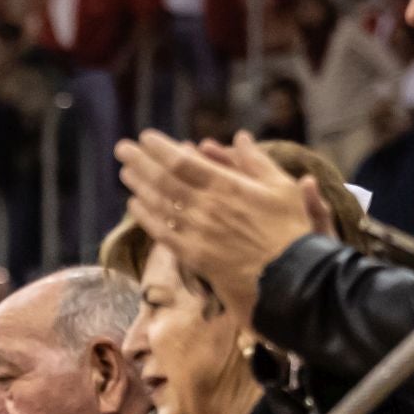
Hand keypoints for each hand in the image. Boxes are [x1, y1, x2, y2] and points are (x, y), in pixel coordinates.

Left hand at [115, 130, 317, 326]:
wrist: (289, 275)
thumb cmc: (291, 228)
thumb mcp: (281, 186)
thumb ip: (255, 161)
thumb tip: (239, 137)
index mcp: (227, 185)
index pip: (183, 162)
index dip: (161, 148)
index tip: (146, 137)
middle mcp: (206, 207)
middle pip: (163, 180)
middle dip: (140, 162)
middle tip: (122, 148)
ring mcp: (197, 232)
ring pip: (159, 205)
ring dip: (139, 186)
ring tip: (125, 172)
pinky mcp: (193, 255)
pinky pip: (163, 233)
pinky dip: (146, 217)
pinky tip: (135, 205)